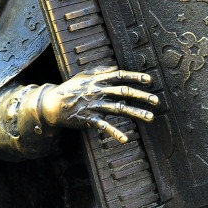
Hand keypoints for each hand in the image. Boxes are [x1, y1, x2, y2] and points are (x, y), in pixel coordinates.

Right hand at [39, 67, 158, 143]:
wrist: (51, 104)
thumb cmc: (69, 88)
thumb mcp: (83, 76)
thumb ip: (99, 71)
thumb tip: (115, 68)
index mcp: (97, 80)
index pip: (120, 76)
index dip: (135, 77)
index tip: (150, 80)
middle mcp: (98, 91)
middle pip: (123, 92)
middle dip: (141, 96)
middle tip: (156, 101)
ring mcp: (94, 105)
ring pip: (118, 108)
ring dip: (136, 113)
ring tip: (150, 117)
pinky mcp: (89, 119)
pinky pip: (104, 126)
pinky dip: (115, 132)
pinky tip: (125, 139)